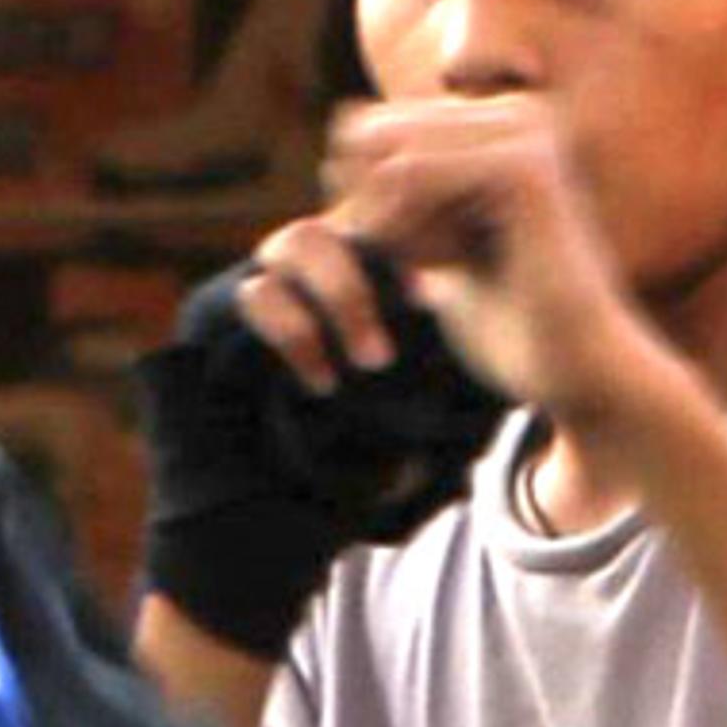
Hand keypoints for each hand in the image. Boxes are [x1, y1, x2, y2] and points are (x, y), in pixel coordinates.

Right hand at [138, 231, 511, 659]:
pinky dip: (297, 333)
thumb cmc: (341, 469)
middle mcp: (299, 270)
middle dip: (390, 255)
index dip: (422, 230)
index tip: (459, 278)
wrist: (256, 513)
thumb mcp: (410, 407)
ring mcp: (251, 285)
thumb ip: (440, 363)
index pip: (386, 215)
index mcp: (351, 274)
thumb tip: (515, 336)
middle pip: (347, 213)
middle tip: (427, 304)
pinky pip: (256, 295)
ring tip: (375, 362)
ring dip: (345, 296)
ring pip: (297, 239)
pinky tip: (324, 383)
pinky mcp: (211, 315)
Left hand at [282, 96, 664, 420]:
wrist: (578, 370)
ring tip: (453, 266)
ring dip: (395, 231)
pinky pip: (406, 176)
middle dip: (374, 213)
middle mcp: (513, 112)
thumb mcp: (430, 243)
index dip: (357, 200)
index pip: (363, 129)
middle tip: (431, 265)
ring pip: (384, 160)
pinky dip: (410, 234)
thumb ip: (394, 191)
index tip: (410, 255)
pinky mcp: (522, 165)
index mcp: (495, 124)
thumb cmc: (506, 320)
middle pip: (367, 137)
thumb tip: (337, 137)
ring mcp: (523, 131)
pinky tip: (457, 266)